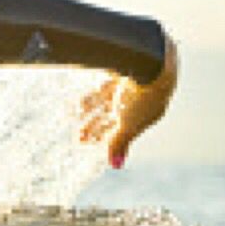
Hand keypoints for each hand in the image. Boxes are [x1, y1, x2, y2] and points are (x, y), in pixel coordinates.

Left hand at [77, 35, 178, 167]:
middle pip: (115, 116)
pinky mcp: (120, 69)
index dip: (108, 138)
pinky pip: (103, 86)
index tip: (91, 145)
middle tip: (80, 137)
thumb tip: (115, 165)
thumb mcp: (129, 124)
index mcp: (150, 112)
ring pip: (107, 101)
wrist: (148, 60)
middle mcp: (141, 98)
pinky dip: (91, 95)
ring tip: (74, 119)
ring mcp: (131, 82)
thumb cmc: (143, 96)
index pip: (126, 129)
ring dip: (91, 112)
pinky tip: (78, 102)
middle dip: (97, 127)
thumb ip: (120, 143)